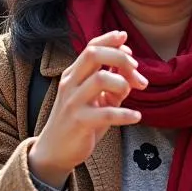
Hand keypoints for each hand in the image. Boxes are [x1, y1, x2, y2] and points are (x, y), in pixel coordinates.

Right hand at [28, 31, 146, 187]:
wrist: (55, 151)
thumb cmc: (79, 120)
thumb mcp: (95, 98)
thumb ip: (112, 82)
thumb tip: (133, 68)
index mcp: (73, 74)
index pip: (90, 47)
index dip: (110, 39)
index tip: (126, 40)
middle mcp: (70, 84)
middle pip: (93, 55)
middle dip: (119, 57)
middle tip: (135, 69)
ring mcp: (73, 102)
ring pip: (100, 79)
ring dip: (122, 83)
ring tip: (129, 93)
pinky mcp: (79, 122)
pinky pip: (106, 113)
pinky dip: (126, 114)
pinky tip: (136, 117)